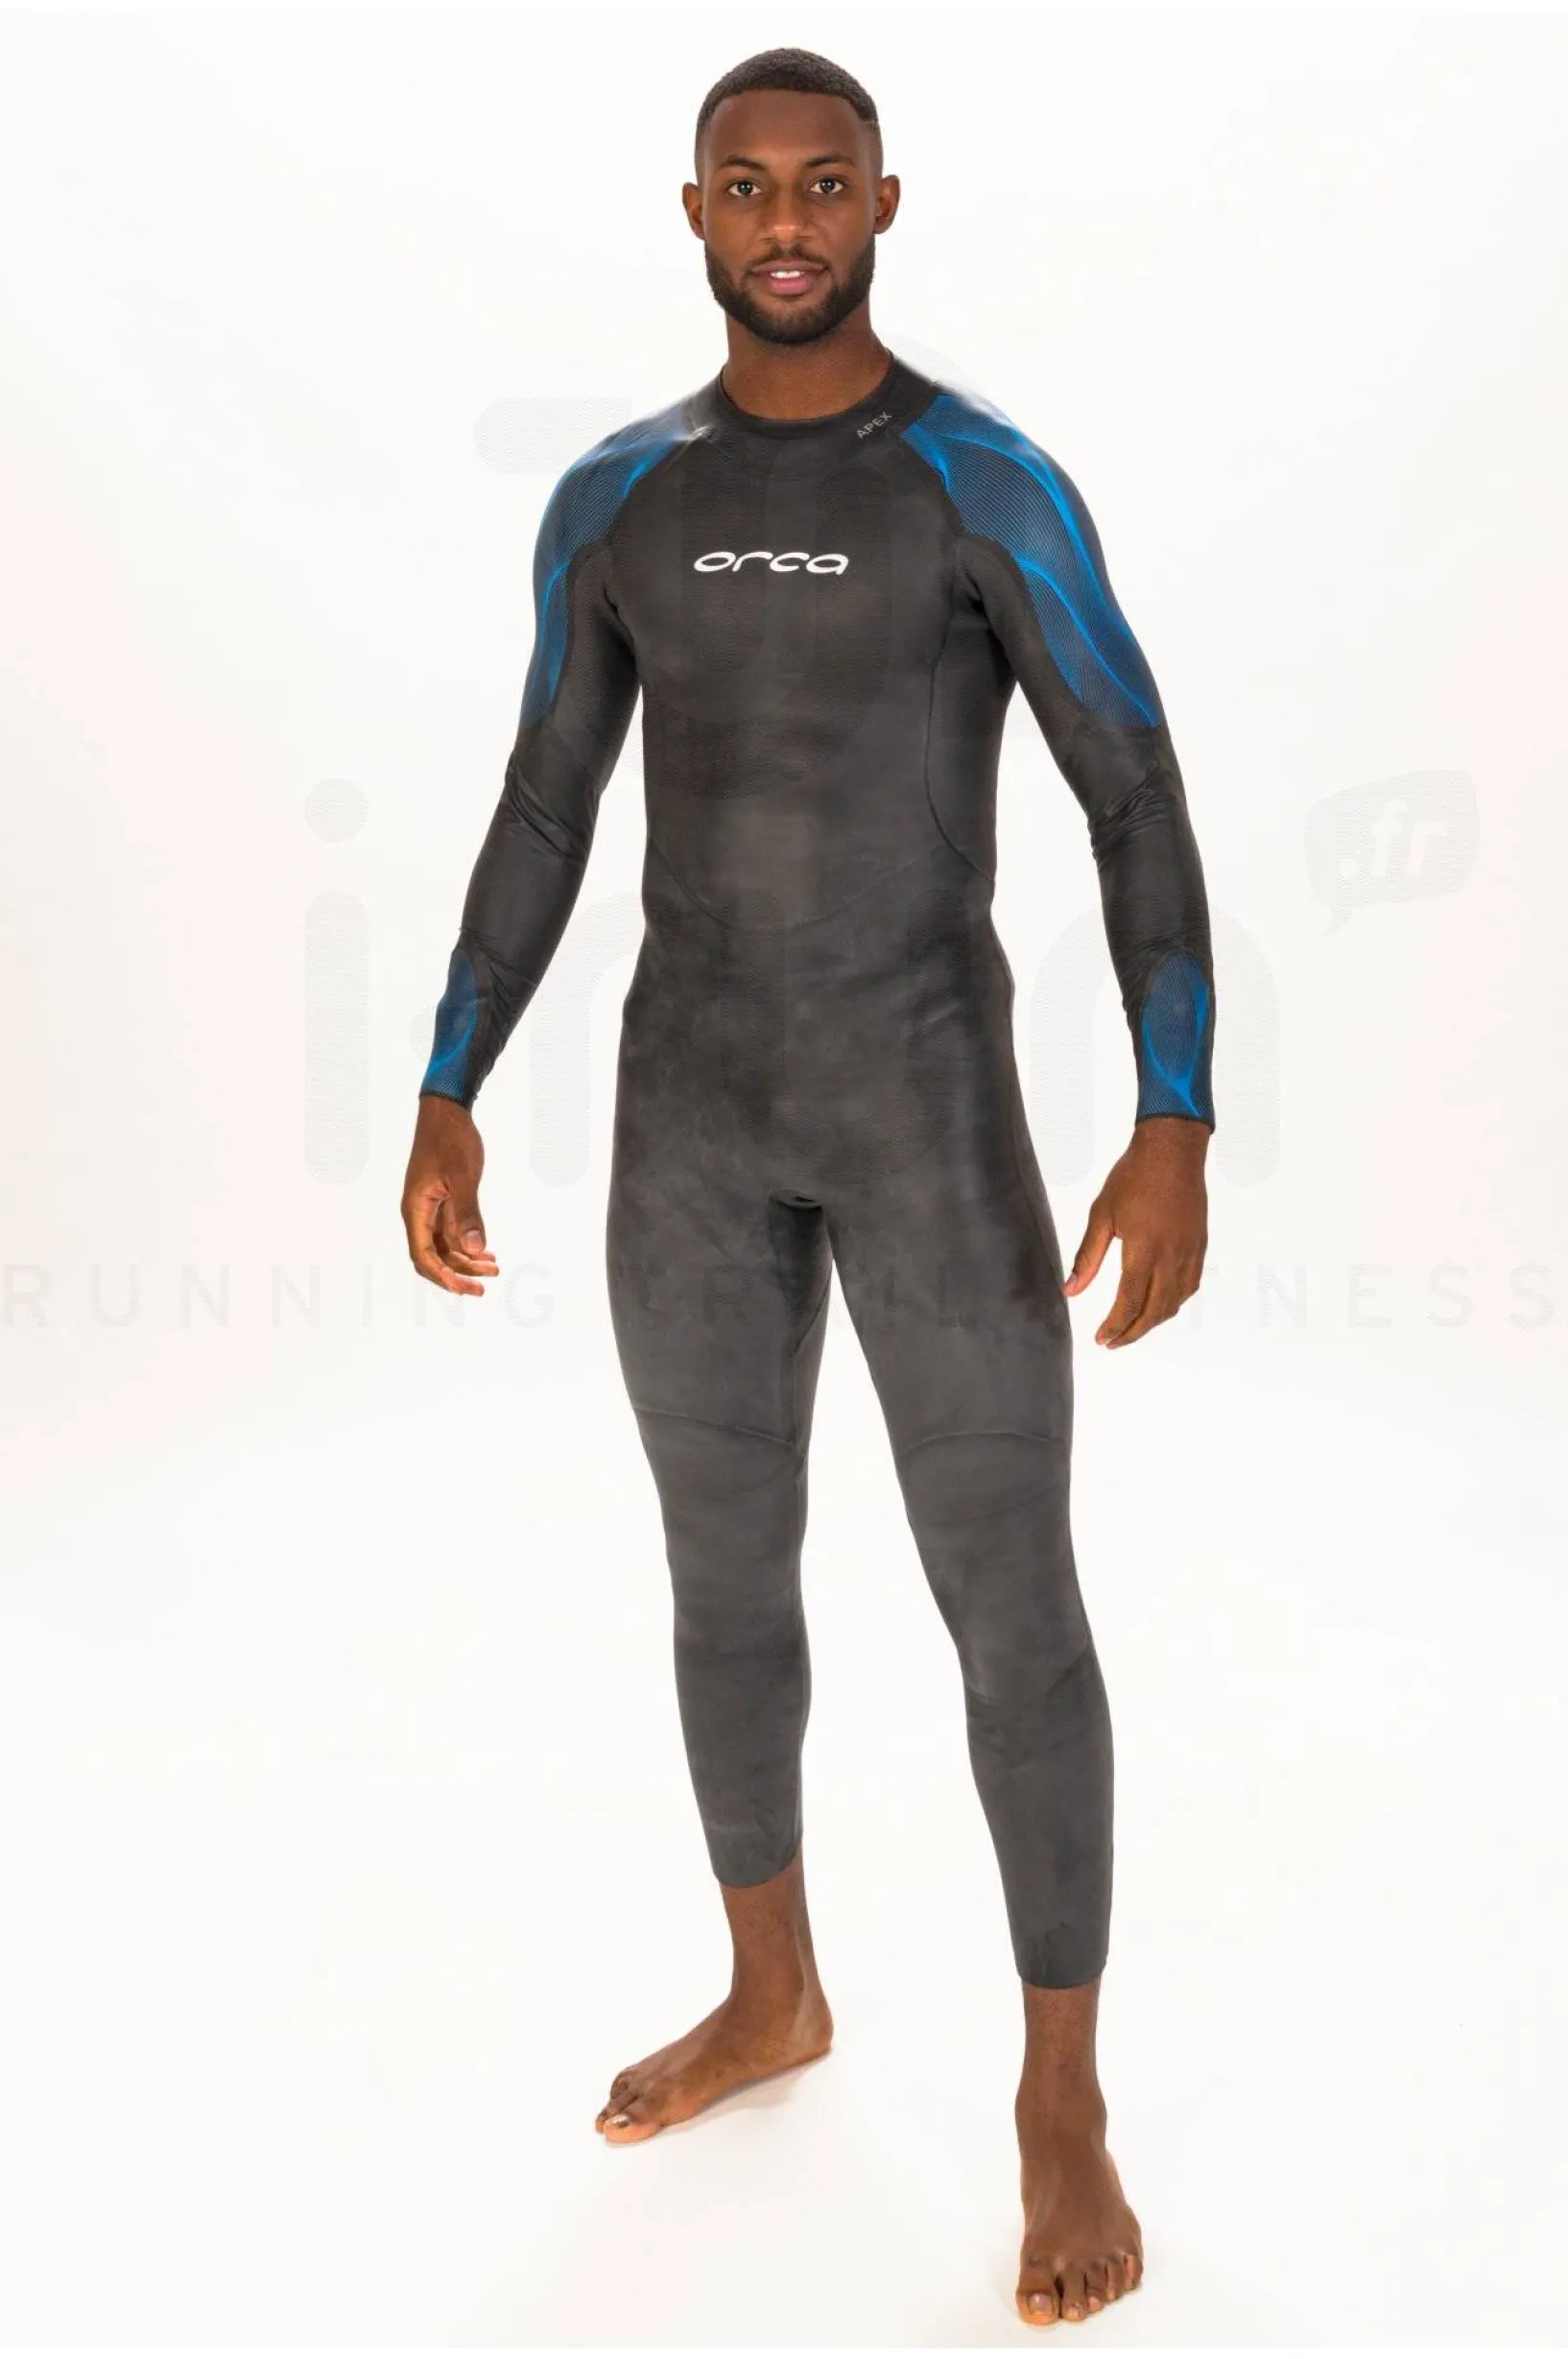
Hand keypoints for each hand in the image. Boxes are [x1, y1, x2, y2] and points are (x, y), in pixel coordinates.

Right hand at [401, 1093, 500, 1295]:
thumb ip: (468, 1213)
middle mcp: (418, 1213)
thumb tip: (474, 1249)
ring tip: (493, 1269)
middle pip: (432, 1257)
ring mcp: (429, 1208)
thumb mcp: (463, 1176)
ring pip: (444, 1247)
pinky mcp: (441, 1202)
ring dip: (466, 1261)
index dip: (443, 1276)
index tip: (465, 1288)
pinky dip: (468, 1245)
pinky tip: (487, 1252)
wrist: (446, 1112)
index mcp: (415, 1209)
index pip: (423, 1255)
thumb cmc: (450, 1139)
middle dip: (456, 1275)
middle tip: (483, 1288)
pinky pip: (451, 1233)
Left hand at [1062, 1116, 1208, 1347]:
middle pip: (1154, 1312)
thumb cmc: (1134, 1177)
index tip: (1101, 1338)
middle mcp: (1171, 1258)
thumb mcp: (1101, 1215)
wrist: (1172, 1151)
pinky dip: (1173, 1303)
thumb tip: (1071, 1290)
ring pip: (1174, 1303)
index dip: (1114, 1327)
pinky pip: (1189, 1287)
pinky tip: (1159, 1304)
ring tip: (1131, 1327)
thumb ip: (1087, 1257)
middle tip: (1112, 1342)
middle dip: (1132, 1333)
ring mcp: (1189, 1254)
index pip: (1129, 1304)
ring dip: (1152, 1321)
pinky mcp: (1199, 1247)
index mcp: (1143, 1251)